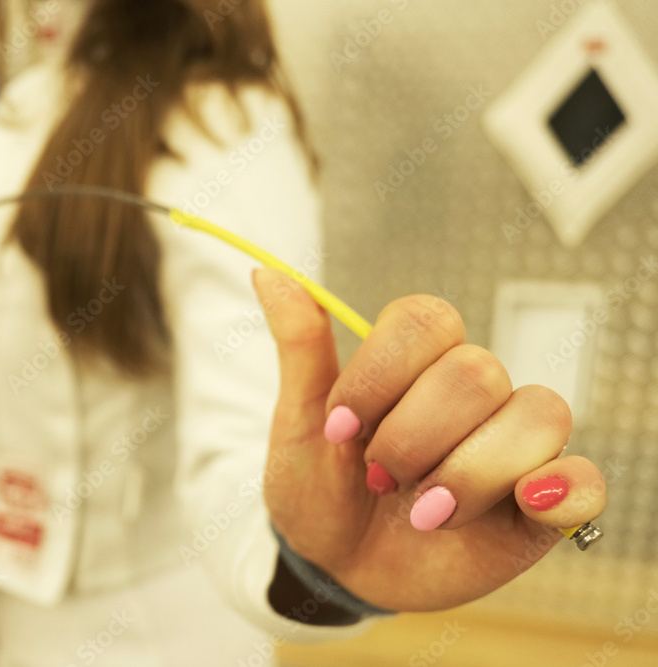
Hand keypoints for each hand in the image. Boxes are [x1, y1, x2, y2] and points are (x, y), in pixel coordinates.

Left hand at [253, 268, 605, 611]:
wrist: (334, 565)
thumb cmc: (318, 488)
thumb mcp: (297, 424)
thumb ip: (299, 348)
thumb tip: (269, 274)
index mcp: (415, 363)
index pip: (427, 319)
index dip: (381, 372)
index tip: (337, 428)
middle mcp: (473, 393)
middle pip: (474, 371)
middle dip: (411, 436)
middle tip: (377, 478)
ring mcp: (512, 445)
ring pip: (533, 415)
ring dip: (467, 473)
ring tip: (423, 513)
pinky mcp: (541, 503)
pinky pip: (583, 478)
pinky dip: (561, 488)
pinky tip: (524, 504)